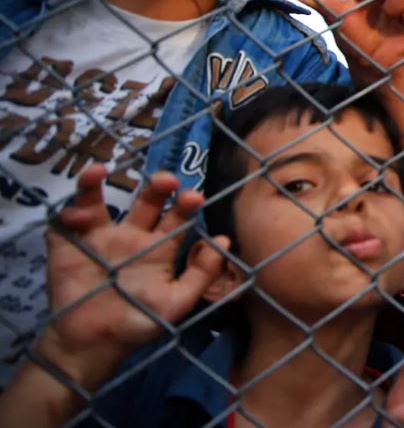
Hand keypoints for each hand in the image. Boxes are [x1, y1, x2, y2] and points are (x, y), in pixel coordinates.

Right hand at [35, 167, 228, 381]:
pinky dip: (68, 213)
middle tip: (165, 180)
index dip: (185, 204)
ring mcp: (97, 239)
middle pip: (144, 201)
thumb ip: (201, 274)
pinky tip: (80, 217)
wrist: (93, 347)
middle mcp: (130, 237)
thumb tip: (224, 241)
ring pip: (96, 201)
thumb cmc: (138, 324)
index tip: (194, 197)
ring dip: (95, 183)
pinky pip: (63, 223)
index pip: (176, 216)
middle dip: (156, 186)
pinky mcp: (67, 248)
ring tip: (99, 171)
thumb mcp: (176, 303)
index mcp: (159, 247)